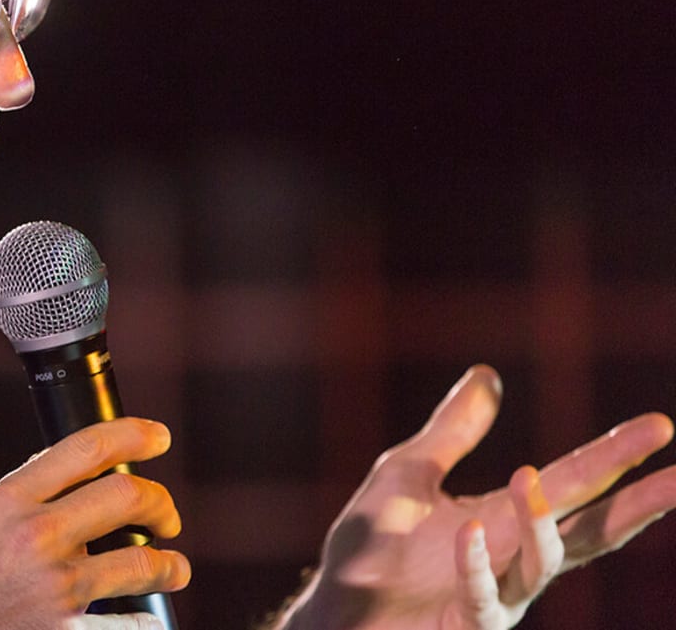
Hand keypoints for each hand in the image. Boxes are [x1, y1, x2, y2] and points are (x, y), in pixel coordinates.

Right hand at [0, 418, 189, 629]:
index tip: (158, 437)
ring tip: (174, 568)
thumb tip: (71, 481)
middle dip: (159, 503)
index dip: (133, 434)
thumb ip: (21, 503)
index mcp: (8, 501)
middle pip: (126, 495)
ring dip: (168, 564)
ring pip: (141, 560)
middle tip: (166, 518)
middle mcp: (35, 535)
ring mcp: (55, 586)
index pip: (85, 448)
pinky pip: (130, 620)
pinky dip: (142, 617)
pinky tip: (143, 616)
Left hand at [279, 365, 675, 629]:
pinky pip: (480, 595)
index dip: (618, 457)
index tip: (662, 425)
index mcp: (508, 519)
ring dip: (538, 521)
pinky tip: (468, 529)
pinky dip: (475, 563)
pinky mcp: (467, 624)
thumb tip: (487, 374)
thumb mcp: (410, 474)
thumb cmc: (373, 546)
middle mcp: (514, 559)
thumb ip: (452, 432)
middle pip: (591, 532)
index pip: (575, 483)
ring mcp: (497, 596)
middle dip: (638, 505)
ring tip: (527, 476)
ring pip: (542, 563)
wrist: (337, 606)